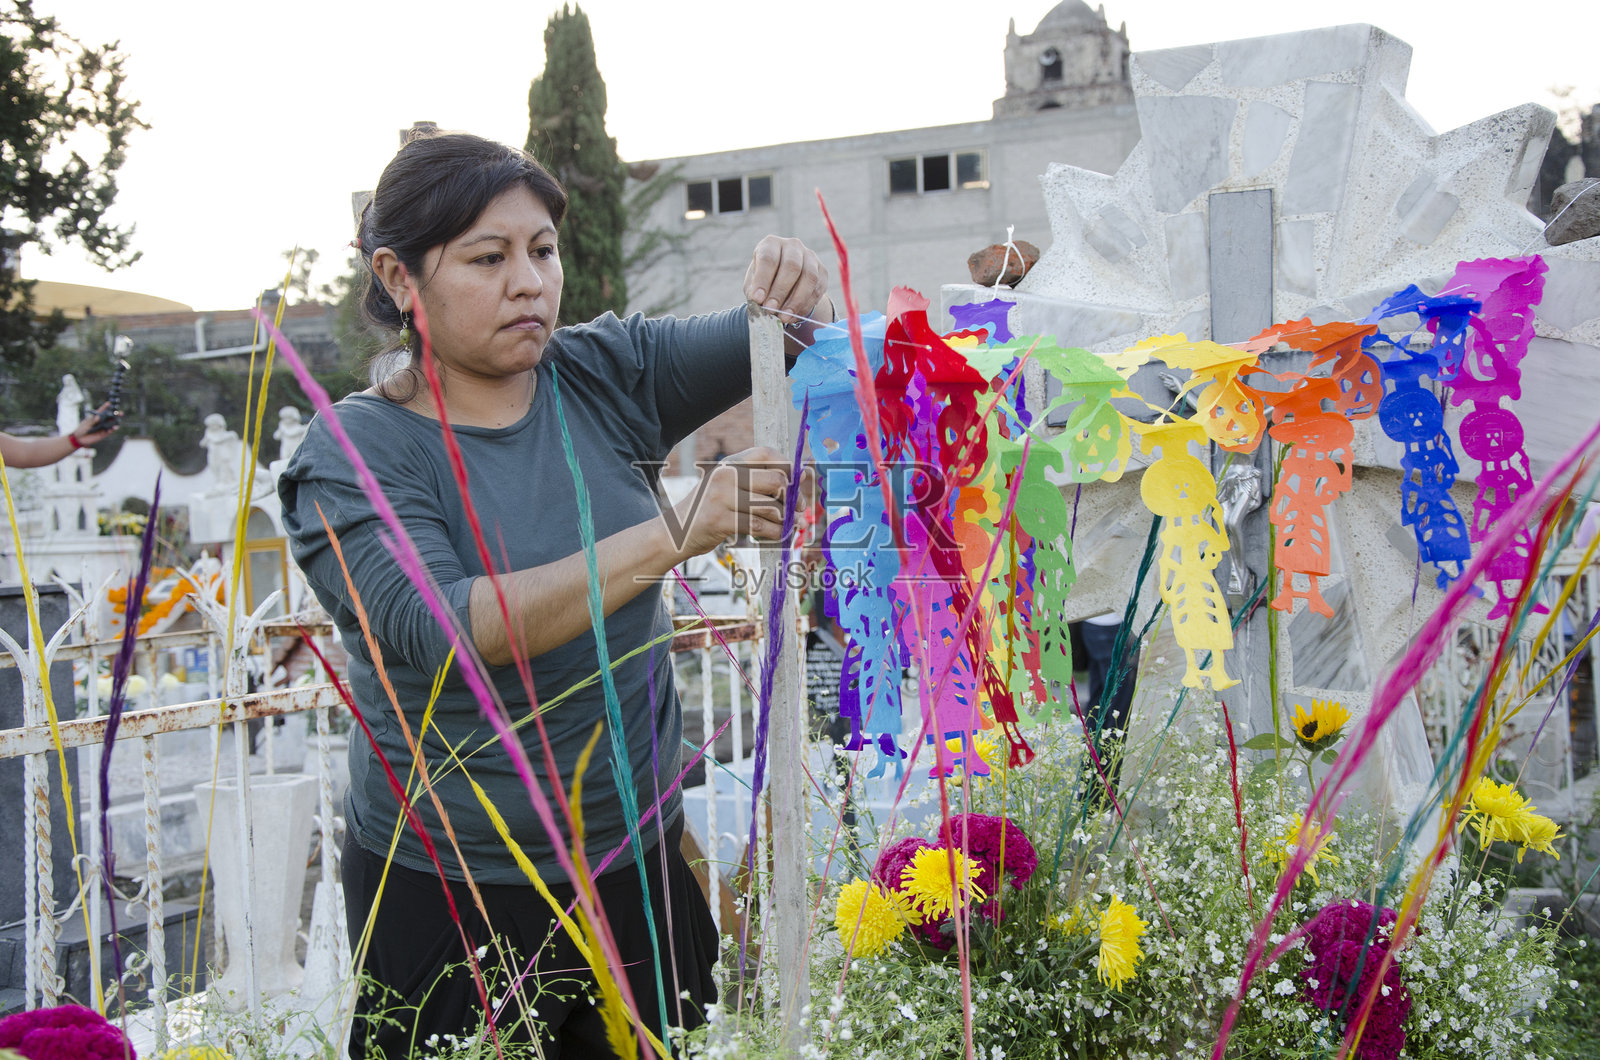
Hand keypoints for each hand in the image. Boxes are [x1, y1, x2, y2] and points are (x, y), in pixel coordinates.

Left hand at [74, 404, 119, 445]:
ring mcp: (103, 428)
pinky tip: (112, 429)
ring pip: (112, 424)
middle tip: (120, 413)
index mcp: (96, 417)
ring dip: (116, 423)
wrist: (79, 439)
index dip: (106, 407)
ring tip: (118, 422)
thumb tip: (98, 417)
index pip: (102, 411)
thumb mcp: (86, 424)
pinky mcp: (103, 434)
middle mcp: (101, 422)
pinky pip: (109, 431)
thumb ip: (92, 421)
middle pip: (110, 417)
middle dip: (116, 415)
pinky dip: (111, 430)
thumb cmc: (81, 429)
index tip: (109, 403)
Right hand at [672, 447, 798, 557]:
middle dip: (793, 498)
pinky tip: (779, 535)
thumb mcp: (733, 487)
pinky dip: (775, 533)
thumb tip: (804, 473)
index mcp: (730, 463)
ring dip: (786, 520)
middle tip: (798, 510)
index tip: (798, 482)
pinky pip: (760, 526)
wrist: (676, 532)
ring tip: (790, 526)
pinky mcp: (720, 520)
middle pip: (777, 480)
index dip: (789, 466)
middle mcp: (726, 474)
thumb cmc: (712, 509)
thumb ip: (763, 480)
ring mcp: (721, 496)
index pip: (767, 453)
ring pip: (771, 507)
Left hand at [743, 236, 830, 327]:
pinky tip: (794, 316)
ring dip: (796, 300)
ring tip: (784, 317)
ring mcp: (810, 257)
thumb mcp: (753, 284)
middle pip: (792, 266)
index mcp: (771, 244)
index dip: (763, 279)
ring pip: (809, 277)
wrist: (784, 283)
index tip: (757, 299)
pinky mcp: (822, 271)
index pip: (768, 258)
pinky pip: (817, 289)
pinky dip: (806, 305)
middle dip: (780, 291)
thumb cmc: (764, 282)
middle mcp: (792, 246)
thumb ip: (755, 292)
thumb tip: (761, 303)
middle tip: (771, 309)